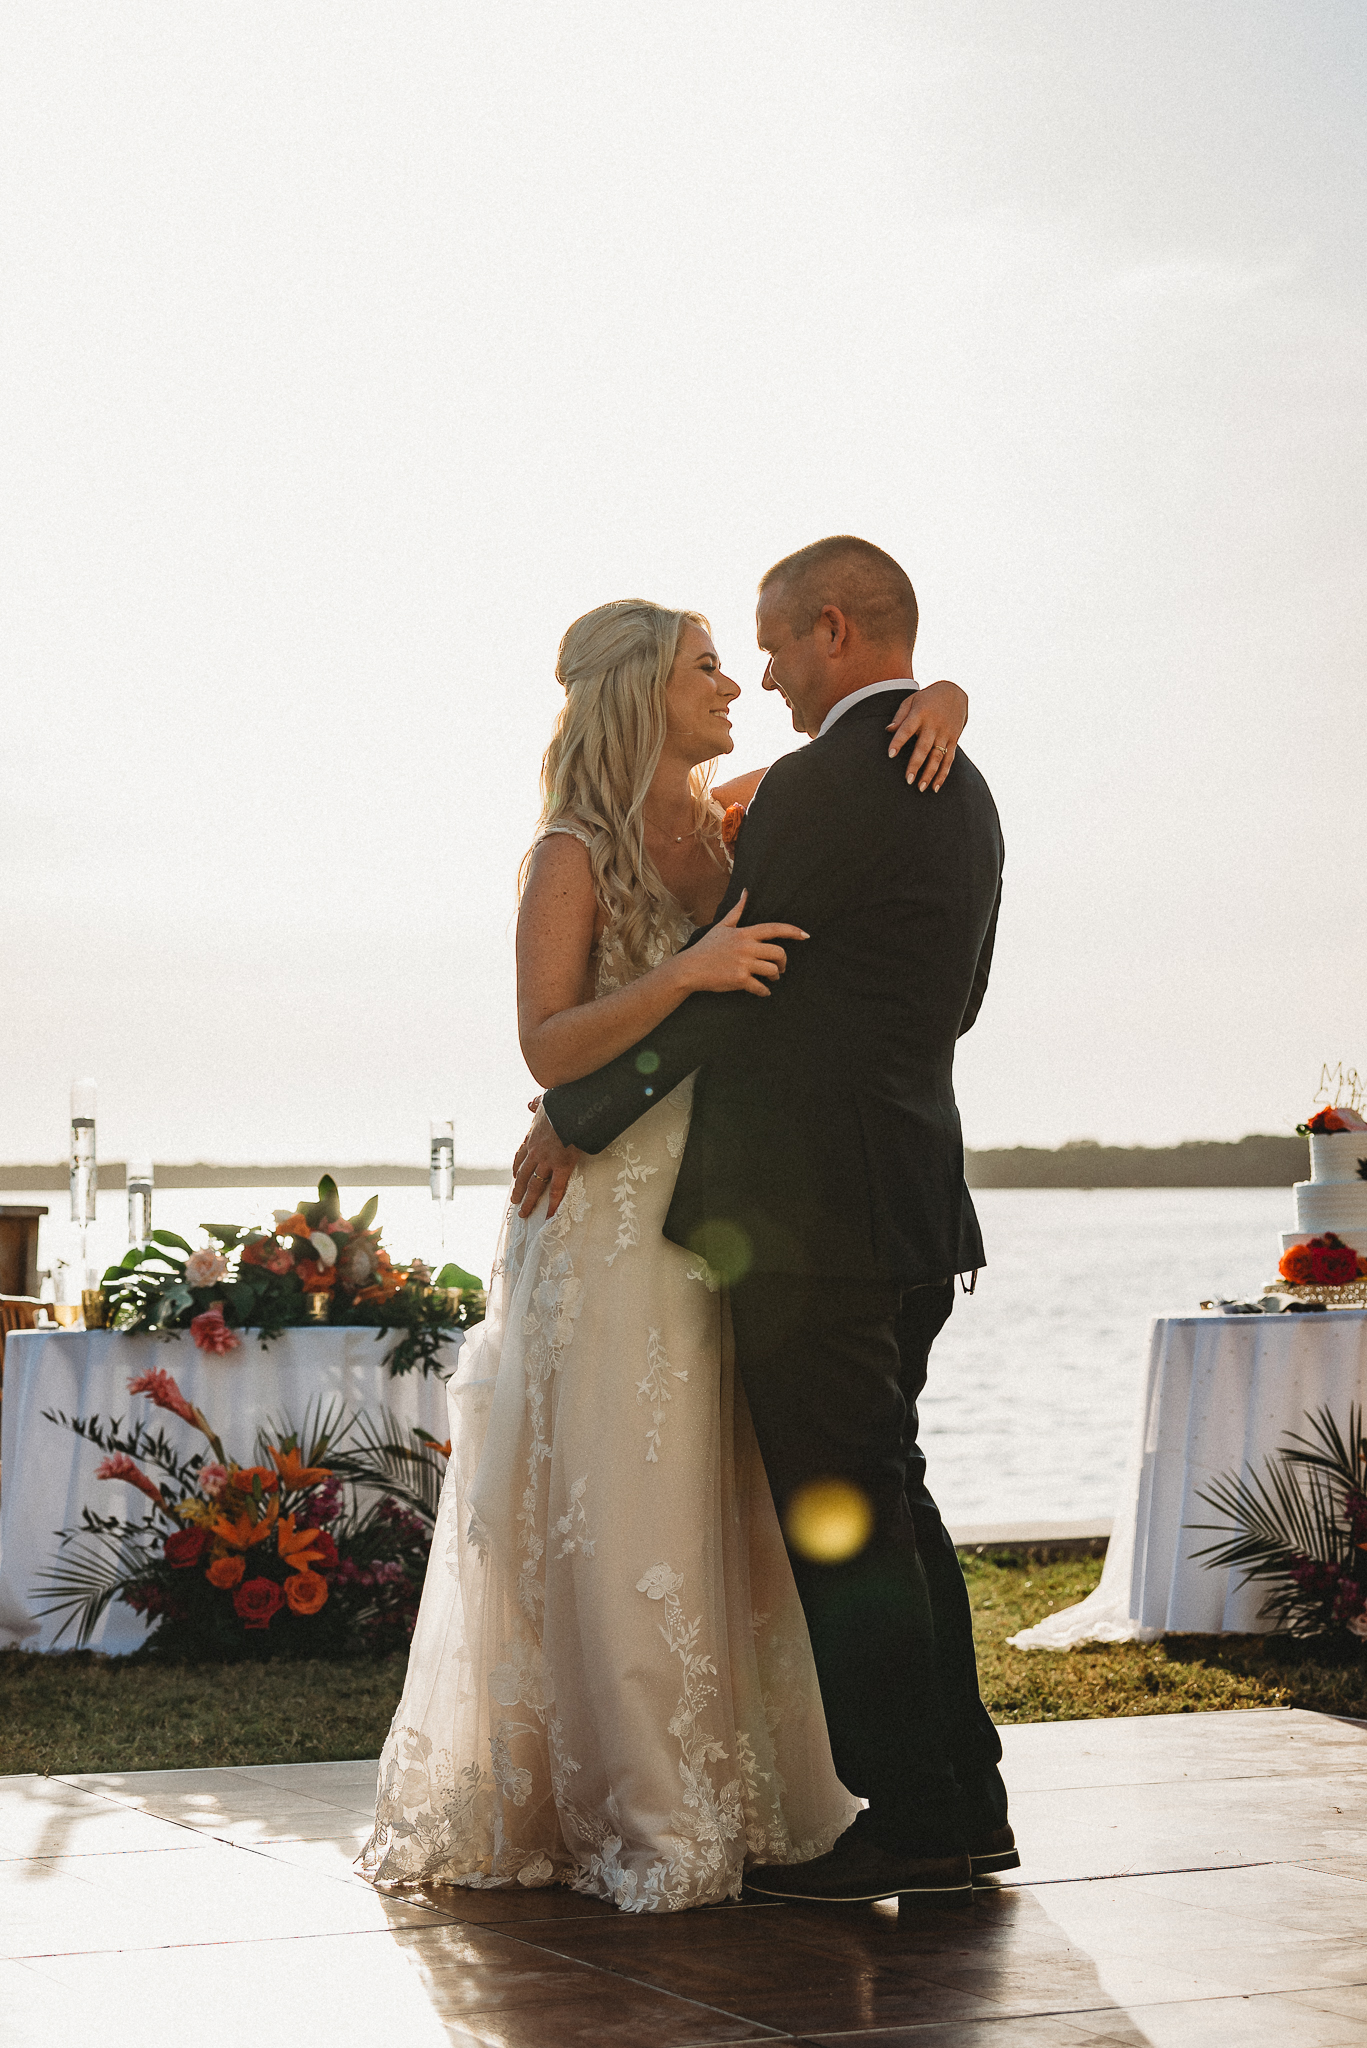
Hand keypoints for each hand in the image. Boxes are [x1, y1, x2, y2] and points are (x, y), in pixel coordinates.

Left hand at [511, 1104, 581, 1218]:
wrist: (571, 1110)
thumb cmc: (561, 1105)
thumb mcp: (544, 1102)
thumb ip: (537, 1104)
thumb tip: (530, 1103)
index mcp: (532, 1138)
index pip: (520, 1156)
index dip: (517, 1168)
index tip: (516, 1176)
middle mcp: (536, 1152)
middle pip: (524, 1175)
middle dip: (518, 1189)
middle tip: (514, 1201)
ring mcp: (547, 1162)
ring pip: (535, 1185)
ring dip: (528, 1200)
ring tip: (523, 1213)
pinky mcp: (562, 1167)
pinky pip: (557, 1189)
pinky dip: (553, 1203)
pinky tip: (549, 1215)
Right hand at [682, 890, 807, 996]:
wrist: (690, 969)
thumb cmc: (706, 948)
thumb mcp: (722, 926)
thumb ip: (737, 910)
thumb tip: (746, 892)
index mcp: (744, 933)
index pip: (774, 929)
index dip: (792, 931)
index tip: (805, 935)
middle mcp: (746, 947)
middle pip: (778, 952)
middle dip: (783, 962)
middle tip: (781, 968)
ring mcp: (743, 964)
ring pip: (772, 970)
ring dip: (775, 976)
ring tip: (771, 978)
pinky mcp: (739, 980)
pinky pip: (761, 987)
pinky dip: (764, 991)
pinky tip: (763, 991)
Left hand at [886, 679, 967, 790]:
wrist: (955, 692)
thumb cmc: (927, 698)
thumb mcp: (911, 701)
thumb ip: (900, 716)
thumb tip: (888, 730)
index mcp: (920, 713)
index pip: (907, 729)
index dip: (899, 741)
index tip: (890, 754)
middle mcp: (933, 725)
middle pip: (924, 747)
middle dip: (916, 764)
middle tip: (908, 780)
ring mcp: (945, 733)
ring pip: (937, 756)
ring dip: (930, 773)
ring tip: (921, 788)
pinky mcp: (954, 739)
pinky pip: (949, 759)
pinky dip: (943, 774)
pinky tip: (935, 787)